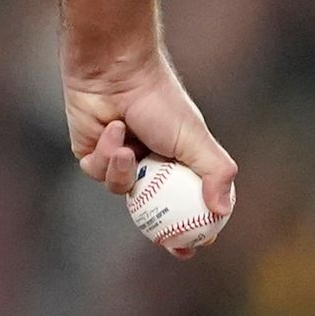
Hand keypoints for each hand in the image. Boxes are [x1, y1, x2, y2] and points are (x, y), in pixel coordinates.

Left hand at [61, 49, 239, 228]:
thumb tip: (222, 211)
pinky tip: (112, 128)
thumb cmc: (160, 101)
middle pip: (154, 206)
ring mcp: (120, 158)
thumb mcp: (196, 139)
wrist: (117, 71)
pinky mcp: (92, 152)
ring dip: (123, 173)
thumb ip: (216, 173)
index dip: (195, 224)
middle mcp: (150, 160)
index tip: (201, 244)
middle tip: (170, 244)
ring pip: (122, 189)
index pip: (188, 198)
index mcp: (177, 157)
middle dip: (160, 229)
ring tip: (128, 149)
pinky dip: (105, 154)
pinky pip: (97, 172)